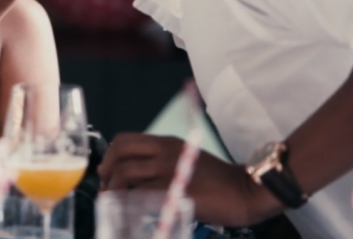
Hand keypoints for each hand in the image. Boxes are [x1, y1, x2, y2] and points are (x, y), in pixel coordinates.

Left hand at [98, 133, 261, 227]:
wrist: (246, 190)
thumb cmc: (221, 181)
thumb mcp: (188, 161)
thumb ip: (165, 164)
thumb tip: (141, 178)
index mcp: (167, 143)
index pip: (126, 140)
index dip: (110, 155)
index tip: (106, 171)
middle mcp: (164, 152)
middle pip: (121, 153)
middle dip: (106, 170)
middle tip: (106, 187)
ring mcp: (168, 170)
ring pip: (125, 174)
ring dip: (112, 189)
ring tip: (112, 203)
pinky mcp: (173, 191)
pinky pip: (139, 195)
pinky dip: (127, 204)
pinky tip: (127, 213)